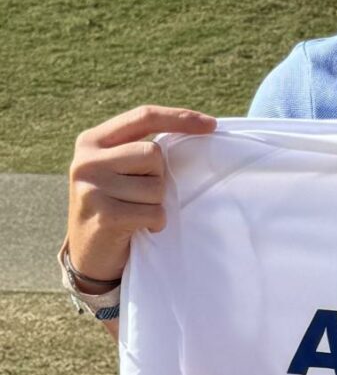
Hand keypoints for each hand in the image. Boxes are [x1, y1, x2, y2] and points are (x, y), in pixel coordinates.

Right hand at [66, 104, 216, 283]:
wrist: (87, 257)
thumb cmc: (114, 208)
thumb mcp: (115, 171)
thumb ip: (137, 151)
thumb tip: (194, 133)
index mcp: (92, 141)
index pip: (143, 117)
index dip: (179, 118)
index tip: (211, 125)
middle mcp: (86, 160)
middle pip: (153, 154)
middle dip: (158, 178)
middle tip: (139, 197)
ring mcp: (92, 188)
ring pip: (156, 187)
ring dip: (155, 205)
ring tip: (134, 214)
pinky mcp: (104, 215)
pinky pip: (154, 213)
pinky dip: (155, 223)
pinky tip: (137, 229)